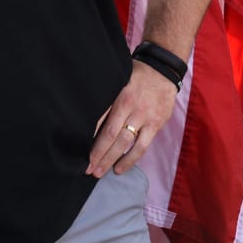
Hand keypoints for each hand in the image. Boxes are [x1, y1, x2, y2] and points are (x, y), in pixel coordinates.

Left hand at [86, 61, 179, 177]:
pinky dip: (130, 159)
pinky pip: (142, 146)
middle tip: (86, 168)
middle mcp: (131, 107)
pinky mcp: (155, 125)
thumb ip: (107, 97)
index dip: (89, 137)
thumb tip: (87, 115)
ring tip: (98, 172)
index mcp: (118, 95)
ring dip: (110, 159)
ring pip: (125, 143)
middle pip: (110, 135)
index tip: (79, 150)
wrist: (163, 71)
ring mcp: (144, 117)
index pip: (101, 120)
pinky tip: (119, 168)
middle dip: (97, 153)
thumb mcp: (118, 79)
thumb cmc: (135, 75)